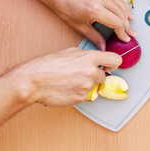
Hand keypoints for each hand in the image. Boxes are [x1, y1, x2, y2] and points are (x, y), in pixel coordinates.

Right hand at [6, 48, 121, 106]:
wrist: (33, 81)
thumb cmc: (47, 65)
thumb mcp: (69, 52)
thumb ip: (87, 56)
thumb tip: (97, 60)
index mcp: (89, 57)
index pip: (116, 60)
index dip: (113, 63)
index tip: (110, 66)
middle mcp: (91, 72)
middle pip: (104, 76)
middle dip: (95, 76)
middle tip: (81, 74)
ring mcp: (87, 86)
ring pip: (94, 87)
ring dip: (86, 85)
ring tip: (71, 81)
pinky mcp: (81, 98)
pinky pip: (86, 96)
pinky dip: (79, 93)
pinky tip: (68, 88)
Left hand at [46, 0, 136, 50]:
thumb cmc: (66, 8)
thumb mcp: (80, 27)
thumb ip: (95, 38)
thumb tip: (104, 48)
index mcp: (95, 9)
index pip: (117, 23)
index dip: (123, 33)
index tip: (125, 39)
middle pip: (122, 14)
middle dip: (127, 26)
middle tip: (131, 34)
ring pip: (122, 5)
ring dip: (128, 16)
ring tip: (131, 25)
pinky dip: (124, 6)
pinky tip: (127, 13)